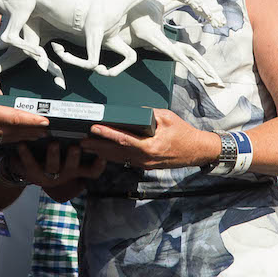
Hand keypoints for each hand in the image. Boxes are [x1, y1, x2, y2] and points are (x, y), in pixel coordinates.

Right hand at [0, 76, 48, 145]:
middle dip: (33, 131)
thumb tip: (2, 93)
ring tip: (38, 135)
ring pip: (8, 139)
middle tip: (48, 130)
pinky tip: (18, 137)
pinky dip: (11, 139)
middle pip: (15, 132)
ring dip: (24, 137)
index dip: (32, 120)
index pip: (14, 118)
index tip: (45, 121)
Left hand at [9, 141, 105, 199]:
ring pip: (53, 167)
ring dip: (54, 155)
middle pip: (72, 168)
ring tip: (53, 144)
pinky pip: (30, 164)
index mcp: (76, 169)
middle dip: (74, 158)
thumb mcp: (66, 156)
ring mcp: (49, 176)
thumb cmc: (51, 158)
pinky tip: (22, 145)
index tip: (102, 156)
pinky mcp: (33, 174)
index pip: (91, 171)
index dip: (98, 166)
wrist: (27, 172)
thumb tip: (87, 124)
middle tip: (76, 147)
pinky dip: (26, 154)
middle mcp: (65, 174)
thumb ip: (76, 143)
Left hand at [79, 109, 220, 169]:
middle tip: (81, 141)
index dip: (107, 134)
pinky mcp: (144, 165)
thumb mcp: (168, 117)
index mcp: (151, 146)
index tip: (94, 128)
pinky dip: (111, 155)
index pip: (124, 139)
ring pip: (118, 158)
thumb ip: (149, 114)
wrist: (195, 151)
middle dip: (97, 146)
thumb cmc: (183, 133)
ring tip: (86, 146)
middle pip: (116, 152)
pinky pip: (124, 160)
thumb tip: (132, 111)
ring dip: (101, 152)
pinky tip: (101, 151)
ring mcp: (144, 164)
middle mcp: (145, 158)